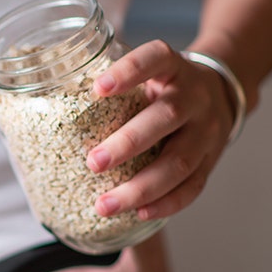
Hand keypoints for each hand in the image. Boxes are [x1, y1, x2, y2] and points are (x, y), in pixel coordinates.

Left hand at [86, 40, 238, 220]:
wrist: (223, 95)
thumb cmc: (166, 88)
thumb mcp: (149, 73)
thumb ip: (115, 84)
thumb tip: (49, 100)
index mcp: (174, 69)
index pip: (156, 59)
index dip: (129, 71)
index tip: (97, 88)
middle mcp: (195, 98)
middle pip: (166, 118)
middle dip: (128, 143)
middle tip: (93, 163)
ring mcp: (207, 132)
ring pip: (179, 161)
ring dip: (140, 187)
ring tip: (104, 205)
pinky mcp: (211, 162)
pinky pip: (192, 187)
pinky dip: (166, 204)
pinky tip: (140, 213)